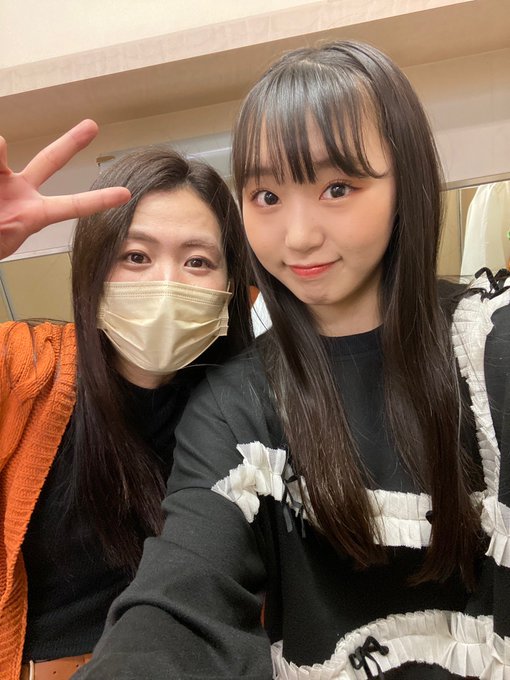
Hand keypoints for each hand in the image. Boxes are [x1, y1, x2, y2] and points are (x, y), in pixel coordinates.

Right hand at [0, 120, 130, 259]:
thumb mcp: (6, 230)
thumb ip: (18, 207)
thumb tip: (0, 144)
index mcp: (32, 215)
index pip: (72, 206)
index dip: (99, 200)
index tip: (125, 194)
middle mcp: (19, 192)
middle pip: (50, 160)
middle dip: (71, 142)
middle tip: (93, 125)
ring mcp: (1, 181)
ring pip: (2, 150)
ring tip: (3, 167)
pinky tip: (0, 163)